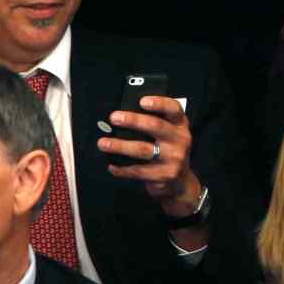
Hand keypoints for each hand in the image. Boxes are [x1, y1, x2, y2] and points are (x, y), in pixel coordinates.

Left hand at [97, 95, 200, 214]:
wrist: (180, 182)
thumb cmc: (168, 150)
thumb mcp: (169, 134)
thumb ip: (154, 122)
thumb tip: (123, 115)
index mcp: (180, 125)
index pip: (173, 109)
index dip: (159, 103)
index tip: (141, 101)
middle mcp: (181, 140)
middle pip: (156, 126)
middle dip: (133, 121)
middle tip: (114, 118)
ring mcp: (174, 159)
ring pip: (143, 150)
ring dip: (120, 146)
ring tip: (103, 143)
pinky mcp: (164, 175)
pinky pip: (138, 170)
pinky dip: (122, 168)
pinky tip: (111, 165)